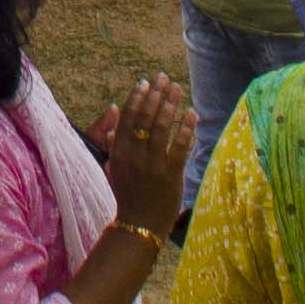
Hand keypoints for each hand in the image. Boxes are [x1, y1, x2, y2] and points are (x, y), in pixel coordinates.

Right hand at [95, 74, 192, 233]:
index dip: (137, 98)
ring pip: (162, 128)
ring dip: (171, 105)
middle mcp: (135, 156)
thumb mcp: (113, 165)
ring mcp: (153, 165)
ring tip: (178, 89)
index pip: (128, 118)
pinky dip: (186, 128)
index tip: (146, 82)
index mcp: (119, 153)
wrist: (139, 225)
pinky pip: (180, 146)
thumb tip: (116, 108)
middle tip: (165, 78)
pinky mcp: (171, 174)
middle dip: (156, 95)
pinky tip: (191, 113)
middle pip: (145, 118)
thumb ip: (114, 138)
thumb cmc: (127, 194)